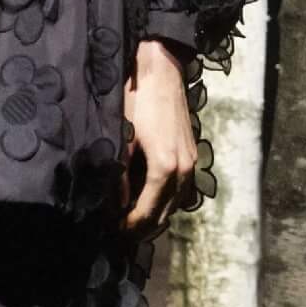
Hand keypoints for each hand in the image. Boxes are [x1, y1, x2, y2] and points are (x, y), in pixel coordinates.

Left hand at [121, 39, 196, 233]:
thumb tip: (115, 205)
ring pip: (175, 205)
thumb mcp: (122, 138)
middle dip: (142, 228)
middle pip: (164, 214)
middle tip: (119, 233)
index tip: (112, 231)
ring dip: (155, 217)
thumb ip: (120, 175)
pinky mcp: (193, 156)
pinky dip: (166, 202)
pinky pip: (181, 191)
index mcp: (165, 167)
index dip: (129, 226)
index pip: (147, 212)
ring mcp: (192, 164)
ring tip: (132, 222)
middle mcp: (184, 170)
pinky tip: (149, 201)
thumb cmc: (137, 101)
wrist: (161, 73)